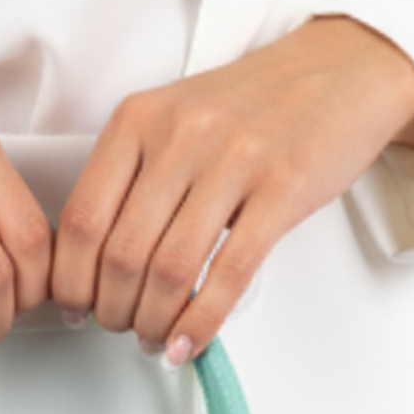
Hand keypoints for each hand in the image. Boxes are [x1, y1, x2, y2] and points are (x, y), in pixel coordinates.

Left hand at [49, 15, 413, 364]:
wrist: (342, 70)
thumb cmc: (254, 106)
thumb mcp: (174, 120)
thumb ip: (132, 178)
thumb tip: (94, 264)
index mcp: (139, 119)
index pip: (82, 219)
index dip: (71, 280)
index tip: (73, 307)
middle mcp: (179, 135)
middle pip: (121, 253)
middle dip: (112, 310)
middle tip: (118, 327)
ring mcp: (232, 160)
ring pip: (170, 270)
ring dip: (154, 322)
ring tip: (155, 338)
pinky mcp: (282, 189)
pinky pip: (229, 275)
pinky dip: (201, 322)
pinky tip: (189, 343)